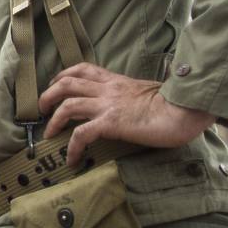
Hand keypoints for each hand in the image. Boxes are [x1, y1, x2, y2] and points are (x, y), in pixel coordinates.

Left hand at [38, 63, 214, 166]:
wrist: (187, 109)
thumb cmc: (176, 104)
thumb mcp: (150, 93)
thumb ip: (134, 96)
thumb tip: (132, 107)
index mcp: (117, 80)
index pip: (83, 68)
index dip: (63, 75)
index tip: (55, 83)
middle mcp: (109, 89)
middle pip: (67, 82)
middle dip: (48, 94)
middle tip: (41, 108)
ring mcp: (108, 105)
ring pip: (67, 105)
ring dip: (52, 120)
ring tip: (48, 134)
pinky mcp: (111, 123)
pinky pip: (81, 134)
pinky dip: (71, 147)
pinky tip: (71, 159)